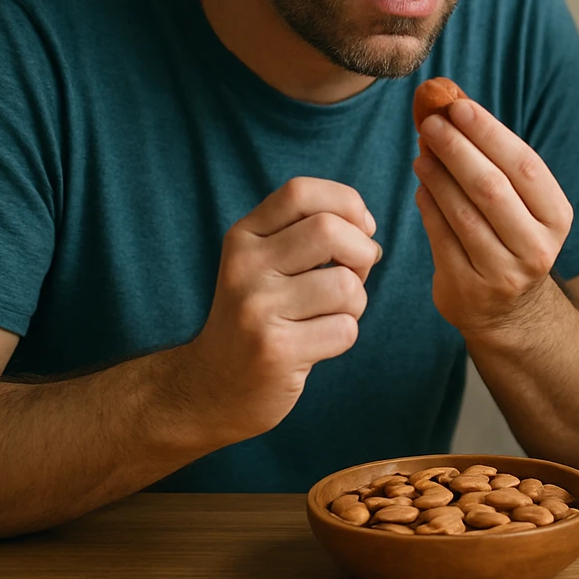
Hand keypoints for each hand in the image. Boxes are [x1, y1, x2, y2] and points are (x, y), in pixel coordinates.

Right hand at [182, 178, 379, 443]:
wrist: (211, 387)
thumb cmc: (261, 316)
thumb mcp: (268, 263)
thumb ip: (309, 233)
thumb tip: (367, 227)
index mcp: (243, 237)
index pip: (300, 191)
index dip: (346, 204)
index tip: (359, 230)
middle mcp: (244, 266)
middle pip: (330, 230)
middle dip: (362, 253)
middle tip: (354, 276)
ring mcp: (256, 308)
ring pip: (346, 285)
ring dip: (356, 303)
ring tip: (329, 315)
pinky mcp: (275, 350)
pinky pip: (345, 330)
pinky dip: (344, 336)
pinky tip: (315, 344)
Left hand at [413, 98, 572, 335]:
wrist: (512, 312)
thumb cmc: (512, 238)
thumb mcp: (522, 204)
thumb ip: (497, 161)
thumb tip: (453, 104)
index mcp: (557, 218)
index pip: (525, 166)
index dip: (490, 133)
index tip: (459, 105)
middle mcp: (536, 247)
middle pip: (492, 188)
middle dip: (458, 149)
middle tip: (431, 122)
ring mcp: (503, 272)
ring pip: (463, 212)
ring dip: (438, 175)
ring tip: (422, 152)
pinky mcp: (468, 289)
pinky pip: (441, 237)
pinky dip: (429, 205)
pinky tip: (422, 186)